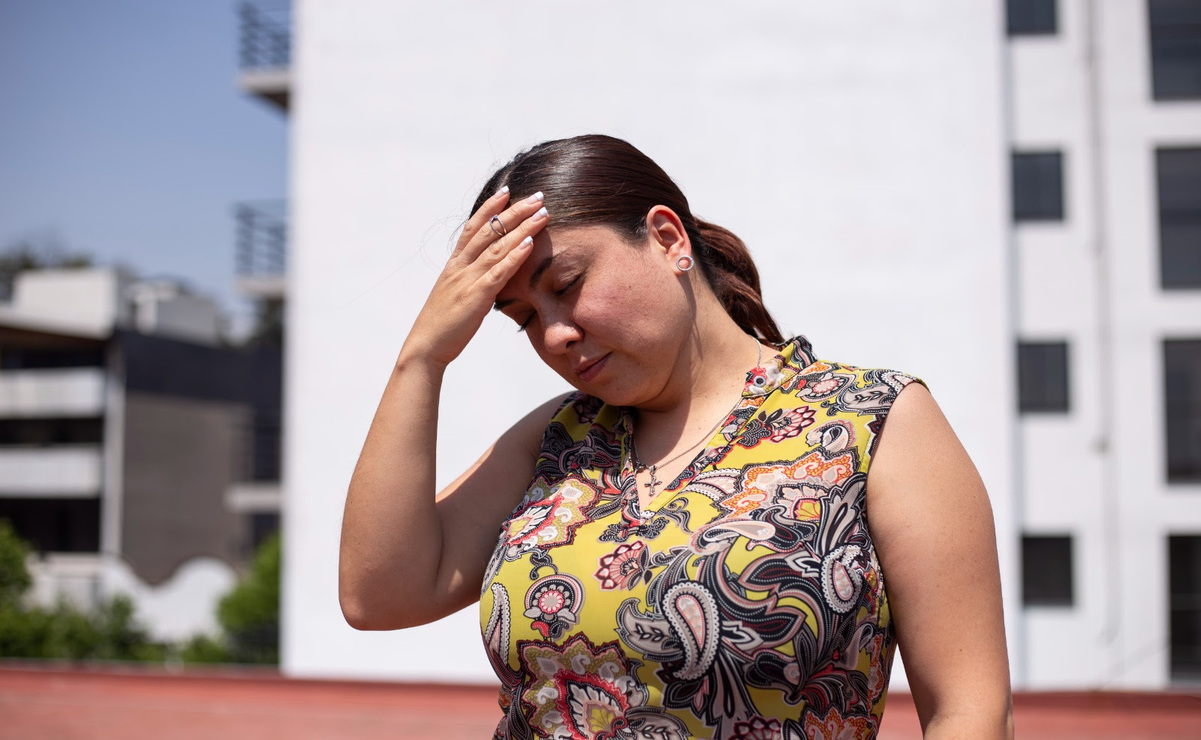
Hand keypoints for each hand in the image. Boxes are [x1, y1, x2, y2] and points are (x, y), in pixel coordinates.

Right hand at [403, 188, 547, 367]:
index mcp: (454, 265)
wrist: (426, 346)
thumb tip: (489, 278)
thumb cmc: (442, 325)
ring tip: (542, 213)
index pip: (473, 228)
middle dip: (514, 210)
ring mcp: (467, 280)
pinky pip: (497, 272)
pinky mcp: (475, 296)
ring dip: (521, 227)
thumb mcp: (456, 295)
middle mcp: (460, 267)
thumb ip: (471, 282)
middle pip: (489, 230)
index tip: (506, 192)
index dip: (489, 208)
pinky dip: (514, 256)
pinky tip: (529, 243)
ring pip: (497, 246)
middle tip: (536, 195)